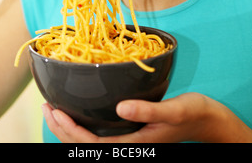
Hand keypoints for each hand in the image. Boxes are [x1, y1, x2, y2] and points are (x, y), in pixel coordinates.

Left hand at [42, 92, 251, 142]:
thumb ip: (147, 111)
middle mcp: (127, 145)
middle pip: (85, 145)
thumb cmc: (192, 113)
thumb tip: (120, 107)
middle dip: (61, 129)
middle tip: (45, 106)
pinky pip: (99, 131)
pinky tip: (78, 109)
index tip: (54, 111)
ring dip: (69, 127)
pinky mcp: (130, 131)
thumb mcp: (173, 111)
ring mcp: (127, 139)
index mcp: (134, 145)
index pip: (92, 145)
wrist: (206, 120)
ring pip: (89, 140)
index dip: (70, 131)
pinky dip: (83, 123)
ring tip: (53, 108)